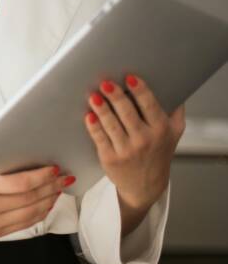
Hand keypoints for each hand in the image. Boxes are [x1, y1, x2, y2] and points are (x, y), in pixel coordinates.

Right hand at [0, 164, 72, 237]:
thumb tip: (30, 164)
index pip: (21, 183)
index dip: (42, 176)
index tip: (53, 169)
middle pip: (29, 198)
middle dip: (51, 187)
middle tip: (63, 178)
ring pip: (31, 213)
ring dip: (49, 201)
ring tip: (57, 190)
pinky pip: (24, 224)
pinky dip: (38, 213)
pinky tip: (45, 204)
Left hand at [84, 73, 185, 212]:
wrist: (146, 186)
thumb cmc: (158, 153)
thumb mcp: (173, 133)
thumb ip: (175, 111)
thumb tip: (175, 87)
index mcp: (161, 130)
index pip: (150, 106)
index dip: (140, 91)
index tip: (130, 78)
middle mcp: (145, 140)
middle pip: (127, 113)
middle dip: (115, 96)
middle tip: (105, 83)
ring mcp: (127, 150)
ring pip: (111, 125)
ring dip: (101, 109)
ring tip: (93, 96)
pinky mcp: (110, 158)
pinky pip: (100, 138)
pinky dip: (93, 126)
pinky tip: (89, 115)